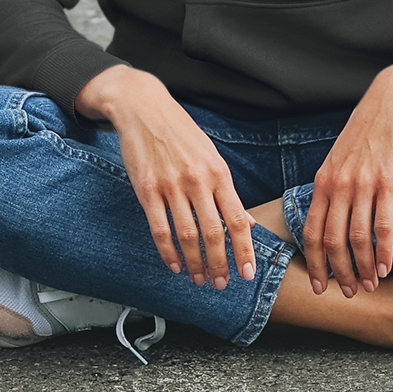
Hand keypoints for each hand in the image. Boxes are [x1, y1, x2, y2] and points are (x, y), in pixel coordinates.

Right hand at [76, 65, 255, 288]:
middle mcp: (197, 180)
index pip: (237, 219)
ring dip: (195, 263)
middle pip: (213, 233)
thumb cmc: (181, 133)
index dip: (244, 250)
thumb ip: (227, 192)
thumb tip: (247, 223)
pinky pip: (160, 229)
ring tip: (200, 278)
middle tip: (222, 284)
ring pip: (187, 235)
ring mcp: (171, 185)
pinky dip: (168, 252)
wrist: (144, 108)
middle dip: (220, 264)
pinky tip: (174, 264)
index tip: (248, 273)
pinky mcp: (147, 189)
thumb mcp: (211, 156)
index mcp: (218, 172)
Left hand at [302, 43, 392, 297]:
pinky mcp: (389, 183)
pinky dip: (383, 251)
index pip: (311, 231)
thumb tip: (327, 217)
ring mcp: (363, 185)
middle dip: (337, 272)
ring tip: (369, 285)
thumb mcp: (338, 159)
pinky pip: (383, 225)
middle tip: (346, 293)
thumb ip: (332, 187)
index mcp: (323, 181)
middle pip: (331, 240)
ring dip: (363, 267)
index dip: (314, 263)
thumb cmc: (367, 132)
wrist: (392, 102)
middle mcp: (338, 186)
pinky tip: (386, 267)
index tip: (319, 285)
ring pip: (357, 238)